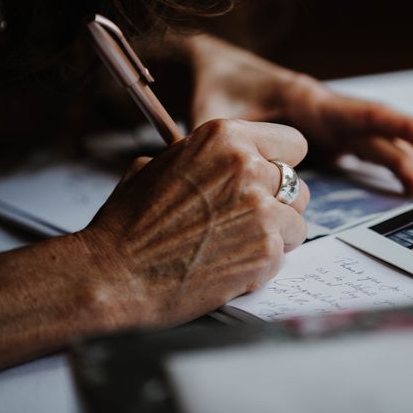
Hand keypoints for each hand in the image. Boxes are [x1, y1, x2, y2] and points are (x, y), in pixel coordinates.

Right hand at [79, 119, 309, 327]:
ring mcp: (262, 210)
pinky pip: (284, 255)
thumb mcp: (162, 164)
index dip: (280, 164)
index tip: (270, 180)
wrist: (114, 274)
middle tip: (247, 221)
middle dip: (278, 204)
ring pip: (297, 222)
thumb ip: (206, 158)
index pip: (292, 144)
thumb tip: (227, 161)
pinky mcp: (266, 250)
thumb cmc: (130, 223)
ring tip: (236, 245)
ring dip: (275, 236)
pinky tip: (229, 265)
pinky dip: (262, 264)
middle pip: (298, 185)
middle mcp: (249, 167)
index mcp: (225, 137)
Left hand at [184, 34, 412, 195]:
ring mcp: (327, 124)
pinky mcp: (323, 136)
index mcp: (308, 101)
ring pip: (378, 143)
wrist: (209, 69)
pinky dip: (391, 162)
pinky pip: (363, 150)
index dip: (403, 127)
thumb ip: (219, 142)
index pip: (365, 114)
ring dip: (412, 161)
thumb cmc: (213, 87)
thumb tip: (216, 173)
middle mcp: (326, 111)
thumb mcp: (210, 113)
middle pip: (379, 135)